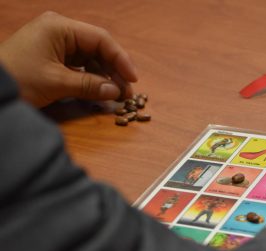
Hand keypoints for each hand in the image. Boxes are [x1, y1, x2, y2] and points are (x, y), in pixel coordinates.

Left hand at [0, 11, 137, 106]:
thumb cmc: (19, 79)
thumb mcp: (57, 83)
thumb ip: (90, 86)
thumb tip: (116, 92)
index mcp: (60, 27)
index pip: (100, 39)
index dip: (120, 60)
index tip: (133, 80)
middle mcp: (59, 31)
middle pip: (97, 48)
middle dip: (114, 70)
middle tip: (128, 93)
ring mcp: (55, 43)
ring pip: (90, 58)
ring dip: (104, 76)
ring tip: (117, 95)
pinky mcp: (52, 57)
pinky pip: (79, 65)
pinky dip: (91, 78)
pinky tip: (100, 91)